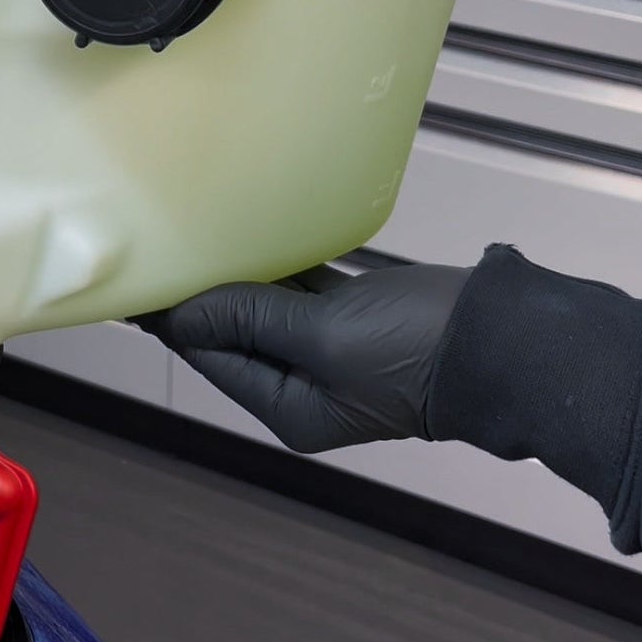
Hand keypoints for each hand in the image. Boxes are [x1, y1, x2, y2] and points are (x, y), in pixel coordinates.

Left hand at [138, 262, 469, 452]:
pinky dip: (279, 267)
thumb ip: (253, 319)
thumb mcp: (324, 337)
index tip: (139, 279)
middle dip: (202, 295)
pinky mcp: (359, 318)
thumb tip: (185, 313)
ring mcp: (333, 351)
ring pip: (268, 308)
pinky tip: (255, 235)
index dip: (174, 318)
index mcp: (290, 407)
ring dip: (238, 277)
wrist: (502, 341)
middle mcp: (305, 385)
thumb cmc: (412, 349)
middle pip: (235, 333)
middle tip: (161, 245)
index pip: (213, 355)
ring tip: (196, 235)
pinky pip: (304, 290)